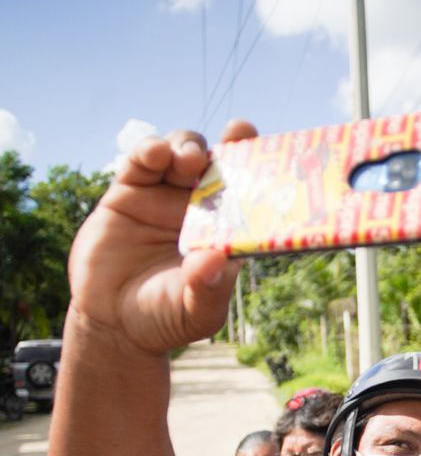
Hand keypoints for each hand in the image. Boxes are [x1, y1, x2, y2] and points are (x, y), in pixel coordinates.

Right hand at [67, 120, 257, 355]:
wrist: (112, 322)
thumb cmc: (166, 318)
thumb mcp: (194, 313)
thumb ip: (207, 289)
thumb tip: (214, 260)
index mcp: (228, 231)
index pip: (253, 195)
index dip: (264, 172)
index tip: (273, 153)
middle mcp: (201, 208)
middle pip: (221, 164)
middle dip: (233, 143)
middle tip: (237, 134)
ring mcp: (165, 196)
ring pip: (184, 153)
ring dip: (190, 146)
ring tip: (191, 160)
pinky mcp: (130, 191)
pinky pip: (142, 161)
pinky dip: (150, 150)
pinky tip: (155, 154)